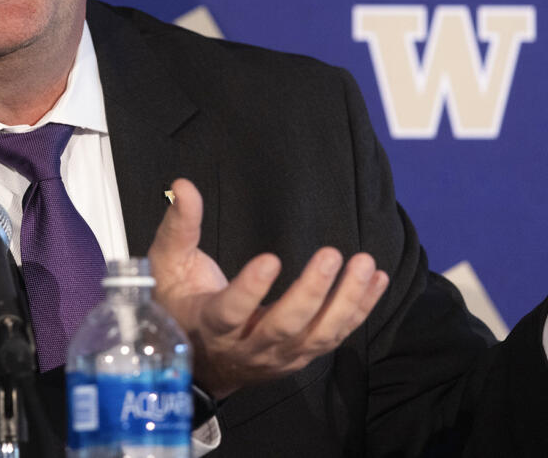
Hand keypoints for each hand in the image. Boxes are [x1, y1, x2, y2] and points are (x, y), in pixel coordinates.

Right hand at [146, 178, 387, 399]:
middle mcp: (248, 346)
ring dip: (346, 301)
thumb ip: (180, 226)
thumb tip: (184, 185)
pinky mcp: (304, 354)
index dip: (250, 290)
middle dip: (311, 293)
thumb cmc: (182, 304)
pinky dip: (360, 308)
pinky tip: (377, 279)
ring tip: (364, 264)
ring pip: (318, 335)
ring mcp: (280, 355)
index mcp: (211, 325)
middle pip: (284, 327)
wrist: (202, 362)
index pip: (231, 312)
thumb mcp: (170, 265)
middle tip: (330, 254)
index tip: (271, 259)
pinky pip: (337, 335)